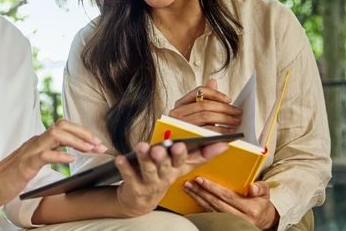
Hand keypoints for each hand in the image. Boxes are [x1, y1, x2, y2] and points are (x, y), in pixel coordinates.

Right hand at [0, 119, 106, 207]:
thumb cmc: (10, 177)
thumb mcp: (33, 163)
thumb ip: (48, 154)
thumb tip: (67, 153)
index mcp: (38, 142)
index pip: (63, 127)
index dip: (82, 132)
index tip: (97, 143)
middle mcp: (35, 142)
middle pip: (62, 126)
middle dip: (83, 133)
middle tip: (99, 145)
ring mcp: (30, 151)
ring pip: (56, 135)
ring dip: (76, 141)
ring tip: (90, 150)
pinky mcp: (25, 164)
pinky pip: (45, 155)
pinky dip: (60, 156)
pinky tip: (71, 161)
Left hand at [111, 140, 228, 216]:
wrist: (141, 201)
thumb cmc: (162, 176)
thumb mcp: (182, 166)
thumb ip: (202, 154)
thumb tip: (224, 144)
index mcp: (176, 170)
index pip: (183, 161)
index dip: (182, 154)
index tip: (182, 145)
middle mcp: (164, 177)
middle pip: (165, 167)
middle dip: (164, 157)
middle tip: (161, 148)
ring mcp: (149, 183)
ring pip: (148, 170)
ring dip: (144, 158)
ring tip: (141, 146)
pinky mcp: (134, 187)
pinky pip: (129, 175)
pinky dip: (125, 167)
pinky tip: (121, 158)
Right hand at [169, 79, 241, 131]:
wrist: (180, 154)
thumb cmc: (191, 134)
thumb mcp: (197, 115)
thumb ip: (204, 98)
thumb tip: (212, 81)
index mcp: (180, 104)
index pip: (199, 91)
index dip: (216, 94)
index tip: (229, 100)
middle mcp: (176, 113)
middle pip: (205, 104)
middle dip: (225, 108)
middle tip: (238, 113)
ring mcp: (179, 125)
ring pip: (206, 116)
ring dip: (225, 118)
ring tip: (236, 122)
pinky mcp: (186, 137)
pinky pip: (206, 130)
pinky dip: (221, 130)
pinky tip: (229, 132)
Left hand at [183, 178, 279, 229]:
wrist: (264, 220)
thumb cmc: (261, 203)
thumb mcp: (265, 193)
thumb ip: (260, 187)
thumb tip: (252, 187)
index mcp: (250, 209)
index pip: (227, 197)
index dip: (213, 188)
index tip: (201, 179)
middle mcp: (240, 218)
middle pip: (216, 203)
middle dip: (201, 192)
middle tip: (189, 183)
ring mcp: (231, 222)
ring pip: (211, 209)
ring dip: (197, 198)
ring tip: (187, 188)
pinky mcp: (225, 224)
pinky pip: (210, 214)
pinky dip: (200, 205)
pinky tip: (193, 197)